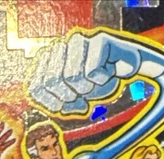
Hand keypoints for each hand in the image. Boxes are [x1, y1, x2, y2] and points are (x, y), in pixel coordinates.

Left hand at [29, 30, 163, 114]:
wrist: (128, 69)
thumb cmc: (98, 83)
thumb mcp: (75, 100)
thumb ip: (58, 104)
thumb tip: (51, 112)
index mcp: (49, 60)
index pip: (36, 87)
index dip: (51, 103)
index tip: (65, 106)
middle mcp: (61, 47)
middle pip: (53, 83)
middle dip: (71, 96)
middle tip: (85, 93)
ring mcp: (78, 41)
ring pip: (73, 77)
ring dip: (89, 88)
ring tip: (97, 82)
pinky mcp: (98, 40)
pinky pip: (92, 72)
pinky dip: (103, 80)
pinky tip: (109, 73)